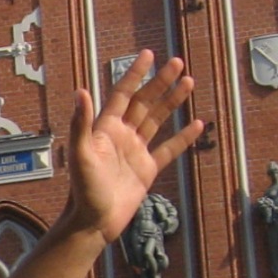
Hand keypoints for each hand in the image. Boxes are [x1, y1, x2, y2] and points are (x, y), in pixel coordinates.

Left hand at [58, 50, 200, 242]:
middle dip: (160, 82)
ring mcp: (135, 152)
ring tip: (188, 82)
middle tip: (177, 62)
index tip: (147, 55)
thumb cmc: (83, 191)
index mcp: (105, 129)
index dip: (134, 74)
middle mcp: (121, 136)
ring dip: (172, 101)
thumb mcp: (81, 155)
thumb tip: (81, 91)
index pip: (122, 94)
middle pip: (144, 102)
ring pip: (157, 120)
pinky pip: (168, 149)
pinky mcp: (147, 170)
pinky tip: (196, 123)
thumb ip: (81, 124)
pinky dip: (183, 137)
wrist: (94, 222)